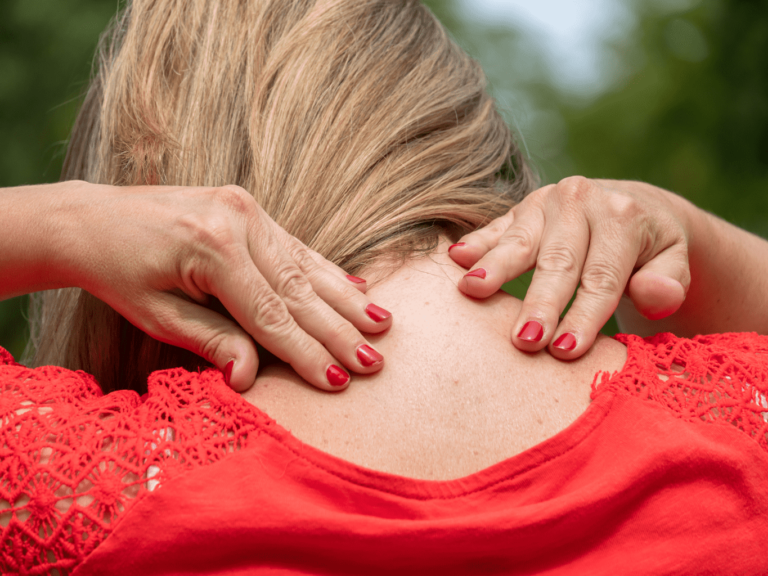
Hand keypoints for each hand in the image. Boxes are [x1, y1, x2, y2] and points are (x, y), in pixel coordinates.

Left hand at [64, 182, 390, 390]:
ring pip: (307, 265)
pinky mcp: (249, 207)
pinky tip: (358, 287)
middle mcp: (237, 220)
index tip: (337, 380)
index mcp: (211, 248)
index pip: (270, 313)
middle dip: (338, 329)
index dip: (305, 351)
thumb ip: (210, 341)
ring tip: (382, 325)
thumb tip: (249, 377)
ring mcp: (247, 208)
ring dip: (346, 299)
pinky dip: (327, 271)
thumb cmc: (119, 271)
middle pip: (298, 289)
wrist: (93, 218)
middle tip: (374, 361)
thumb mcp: (156, 316)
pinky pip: (296, 247)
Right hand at [448, 177, 690, 357]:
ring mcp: (545, 202)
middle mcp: (580, 200)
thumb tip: (653, 293)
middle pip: (558, 261)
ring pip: (520, 242)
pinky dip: (476, 244)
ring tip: (473, 291)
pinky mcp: (518, 210)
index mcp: (622, 216)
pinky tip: (456, 258)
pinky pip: (495, 228)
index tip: (567, 353)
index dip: (585, 316)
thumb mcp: (673, 262)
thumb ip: (670, 280)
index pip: (601, 277)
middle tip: (524, 340)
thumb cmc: (650, 249)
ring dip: (496, 269)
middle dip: (540, 303)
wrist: (630, 206)